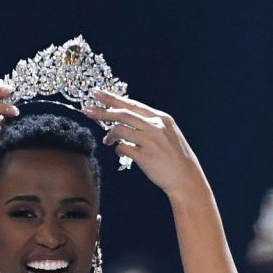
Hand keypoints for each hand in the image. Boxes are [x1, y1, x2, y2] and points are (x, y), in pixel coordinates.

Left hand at [84, 90, 203, 196]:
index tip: (97, 93)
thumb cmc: (175, 157)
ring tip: (107, 140)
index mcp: (161, 118)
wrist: (185, 178)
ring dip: (109, 135)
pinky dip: (117, 148)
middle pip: (122, 114)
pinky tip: (120, 151)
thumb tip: (124, 118)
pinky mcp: (144, 157)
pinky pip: (122, 148)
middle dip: (102, 111)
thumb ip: (149, 124)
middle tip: (87, 110)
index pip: (132, 104)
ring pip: (120, 130)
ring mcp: (150, 141)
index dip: (113, 98)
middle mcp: (155, 126)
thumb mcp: (167, 133)